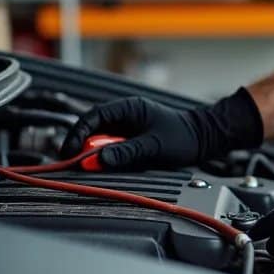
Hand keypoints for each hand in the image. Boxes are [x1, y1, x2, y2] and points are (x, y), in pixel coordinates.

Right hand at [61, 88, 262, 169]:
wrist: (204, 138)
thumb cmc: (184, 136)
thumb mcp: (153, 146)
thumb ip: (126, 152)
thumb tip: (97, 160)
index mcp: (129, 107)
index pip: (92, 116)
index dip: (77, 134)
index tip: (69, 152)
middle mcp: (125, 115)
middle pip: (92, 130)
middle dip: (83, 147)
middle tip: (77, 164)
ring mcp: (127, 128)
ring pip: (100, 141)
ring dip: (96, 154)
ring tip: (94, 167)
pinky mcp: (131, 140)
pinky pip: (112, 148)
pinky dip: (106, 157)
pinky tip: (108, 166)